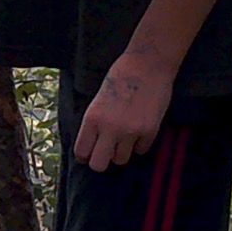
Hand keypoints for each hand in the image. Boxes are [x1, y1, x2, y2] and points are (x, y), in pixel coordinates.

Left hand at [74, 53, 175, 171]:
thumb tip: (94, 143)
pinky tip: (138, 130)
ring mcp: (131, 132)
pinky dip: (138, 144)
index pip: (82, 151)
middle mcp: (109, 128)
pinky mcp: (150, 132)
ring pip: (121, 160)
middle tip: (104, 152)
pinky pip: (141, 151)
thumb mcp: (98, 99)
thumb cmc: (120, 77)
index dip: (84, 155)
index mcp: (92, 118)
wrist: (147, 65)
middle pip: (99, 165)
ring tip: (123, 138)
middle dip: (100, 161)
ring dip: (121, 152)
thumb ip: (95, 122)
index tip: (87, 154)